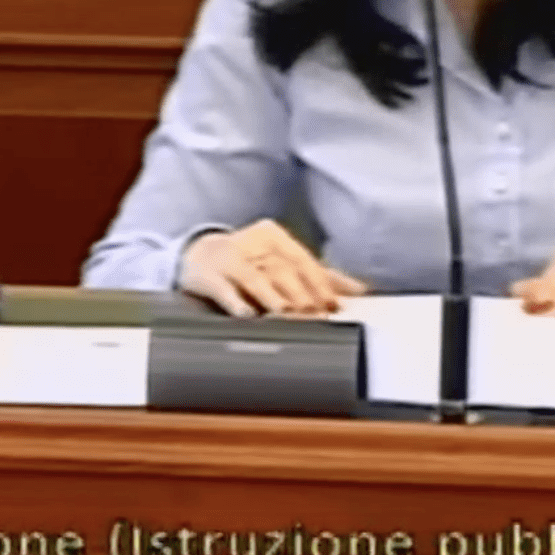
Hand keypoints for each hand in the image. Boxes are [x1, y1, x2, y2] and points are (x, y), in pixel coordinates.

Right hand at [179, 219, 366, 316]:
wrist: (197, 256)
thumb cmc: (248, 261)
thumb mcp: (282, 261)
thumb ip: (320, 276)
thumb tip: (358, 290)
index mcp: (275, 238)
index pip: (302, 260)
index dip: (319, 283)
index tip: (332, 306)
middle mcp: (253, 245)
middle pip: (282, 270)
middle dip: (301, 296)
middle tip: (315, 317)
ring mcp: (228, 259)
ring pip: (256, 279)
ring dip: (273, 298)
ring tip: (288, 315)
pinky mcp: (207, 275)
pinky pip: (223, 289)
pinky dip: (236, 302)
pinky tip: (247, 315)